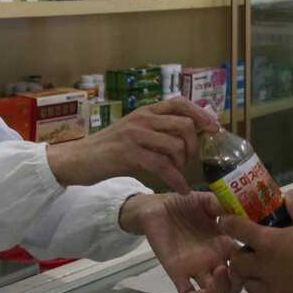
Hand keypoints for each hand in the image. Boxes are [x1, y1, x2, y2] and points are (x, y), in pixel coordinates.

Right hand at [48, 97, 219, 193]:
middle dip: (195, 146)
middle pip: (184, 125)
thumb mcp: (134, 132)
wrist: (77, 159)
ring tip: (180, 176)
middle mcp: (142, 118)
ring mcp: (135, 134)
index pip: (180, 103)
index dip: (201, 114)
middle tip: (191, 161)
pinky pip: (162, 166)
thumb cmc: (108, 150)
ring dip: (184, 165)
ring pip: (175, 145)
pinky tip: (180, 189)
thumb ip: (157, 130)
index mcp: (145, 111)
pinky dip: (176, 180)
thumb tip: (189, 134)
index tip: (215, 128)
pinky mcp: (128, 154)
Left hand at [119, 193, 238, 292]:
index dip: (250, 265)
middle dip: (237, 283)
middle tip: (233, 268)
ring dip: (220, 290)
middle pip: (232, 285)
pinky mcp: (177, 273)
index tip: (250, 257)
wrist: (157, 207)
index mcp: (224, 244)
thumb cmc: (184, 203)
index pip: (244, 263)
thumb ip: (222, 205)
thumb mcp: (206, 201)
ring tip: (219, 272)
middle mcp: (213, 260)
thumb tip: (239, 208)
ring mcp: (196, 269)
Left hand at [223, 195, 292, 292]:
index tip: (224, 221)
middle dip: (237, 256)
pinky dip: (273, 288)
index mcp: (270, 243)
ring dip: (250, 276)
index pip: (239, 231)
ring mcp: (276, 288)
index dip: (229, 223)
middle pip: (237, 264)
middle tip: (246, 249)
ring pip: (250, 285)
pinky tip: (285, 281)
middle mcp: (266, 267)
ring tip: (261, 269)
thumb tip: (290, 196)